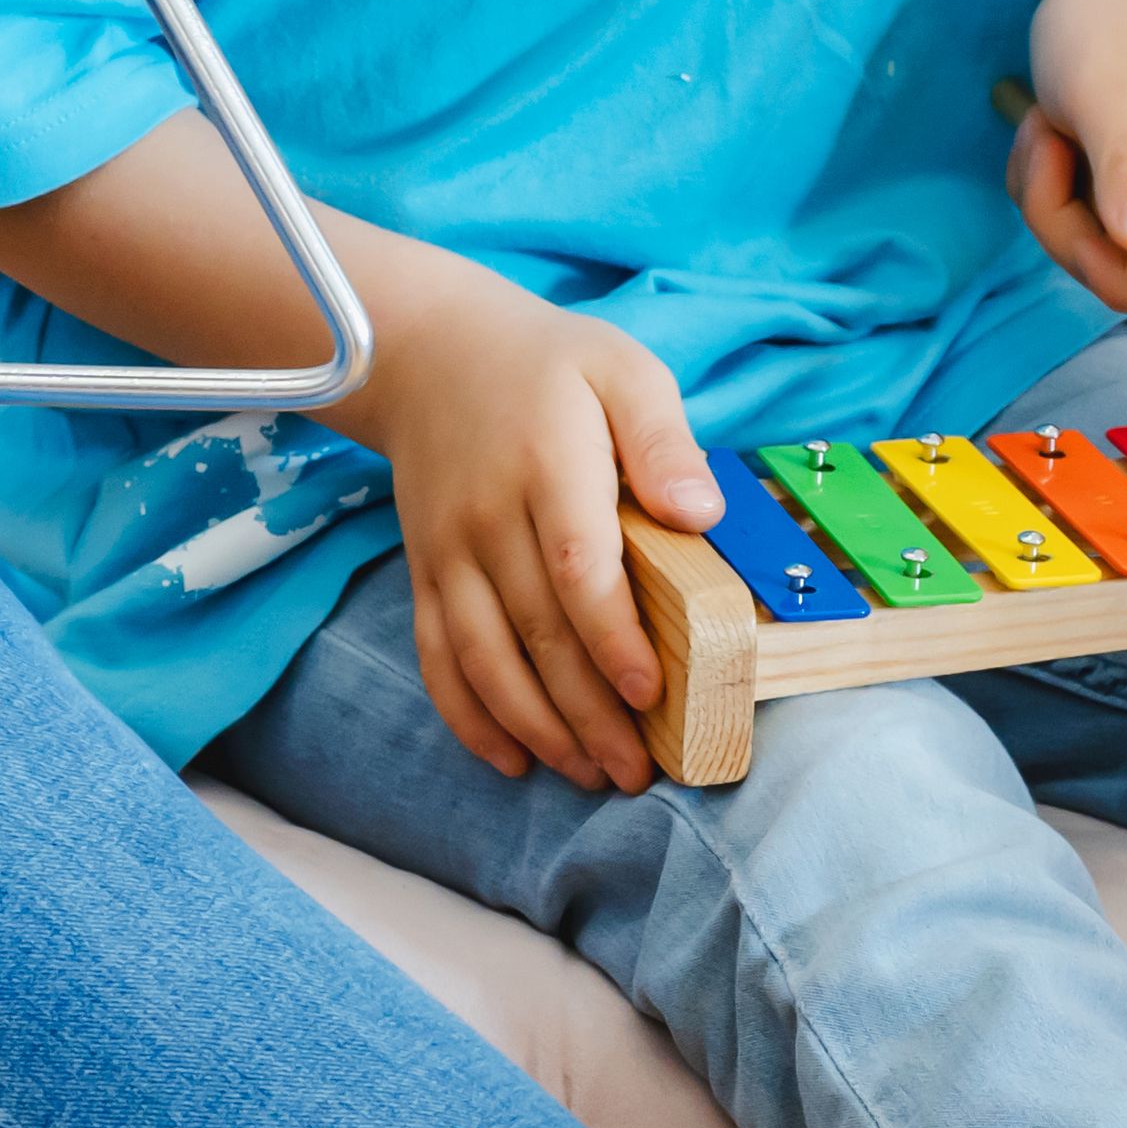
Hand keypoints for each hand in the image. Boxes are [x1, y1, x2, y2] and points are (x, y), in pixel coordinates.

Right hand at [363, 274, 703, 795]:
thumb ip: (664, 441)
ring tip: (589, 774)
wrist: (433, 353)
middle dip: (588, 712)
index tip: (651, 693)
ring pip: (483, 659)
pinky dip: (469, 716)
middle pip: (536, 631)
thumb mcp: (624, 371)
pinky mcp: (424, 572)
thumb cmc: (553, 367)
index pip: (579, 567)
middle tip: (637, 771)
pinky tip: (512, 759)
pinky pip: (437, 656)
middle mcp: (487, 519)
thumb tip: (702, 512)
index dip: (613, 638)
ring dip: (535, 728)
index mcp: (547, 466)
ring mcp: (446, 552)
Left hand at [1012, 0, 1126, 309]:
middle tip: (1049, 139)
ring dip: (1048, 195)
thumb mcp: (1104, 88)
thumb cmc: (1110, 21)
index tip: (1067, 205)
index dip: (1110, 271)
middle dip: (1061, 220)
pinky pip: (1085, 226)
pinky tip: (1056, 130)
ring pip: (1095, 252)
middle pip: (1126, 276)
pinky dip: (1051, 186)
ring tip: (1052, 122)